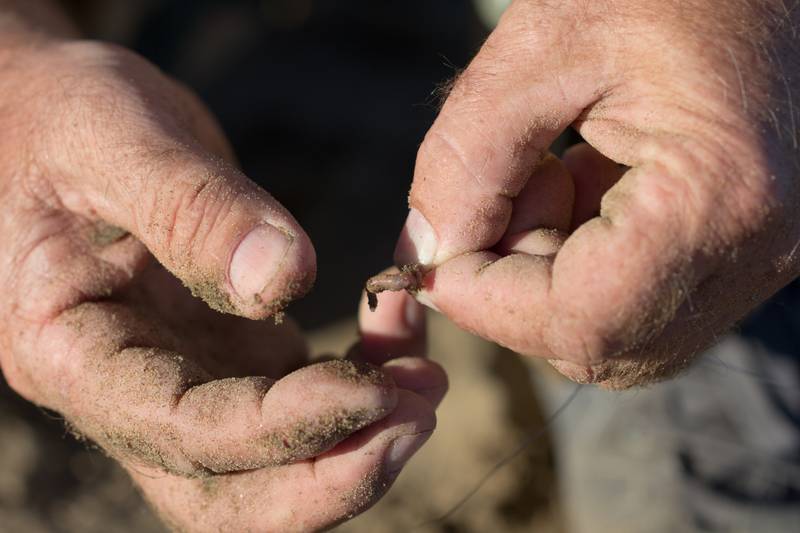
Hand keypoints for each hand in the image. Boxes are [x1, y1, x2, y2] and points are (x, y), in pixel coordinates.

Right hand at [0, 37, 443, 529]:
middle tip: (416, 417)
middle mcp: (129, 389)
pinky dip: (359, 381)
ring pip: (273, 463)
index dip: (287, 428)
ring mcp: (185, 376)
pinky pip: (300, 398)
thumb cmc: (58, 116)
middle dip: (330, 474)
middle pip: (232, 492)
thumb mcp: (111, 138)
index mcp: (75, 354)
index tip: (376, 390)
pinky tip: (398, 334)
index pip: (187, 432)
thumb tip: (283, 279)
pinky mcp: (229, 352)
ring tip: (426, 381)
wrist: (53, 115)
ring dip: (357, 438)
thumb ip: (191, 208)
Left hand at [395, 0, 799, 387]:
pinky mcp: (737, 246)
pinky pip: (639, 299)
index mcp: (714, 198)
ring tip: (552, 171)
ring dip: (547, 273)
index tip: (434, 255)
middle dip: (516, 286)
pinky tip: (581, 179)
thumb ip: (468, 158)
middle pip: (598, 341)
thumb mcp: (540, 48)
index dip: (486, 303)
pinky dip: (582, 261)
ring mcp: (755, 256)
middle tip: (508, 189)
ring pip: (616, 332)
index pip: (581, 320)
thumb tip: (427, 253)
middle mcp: (752, 250)